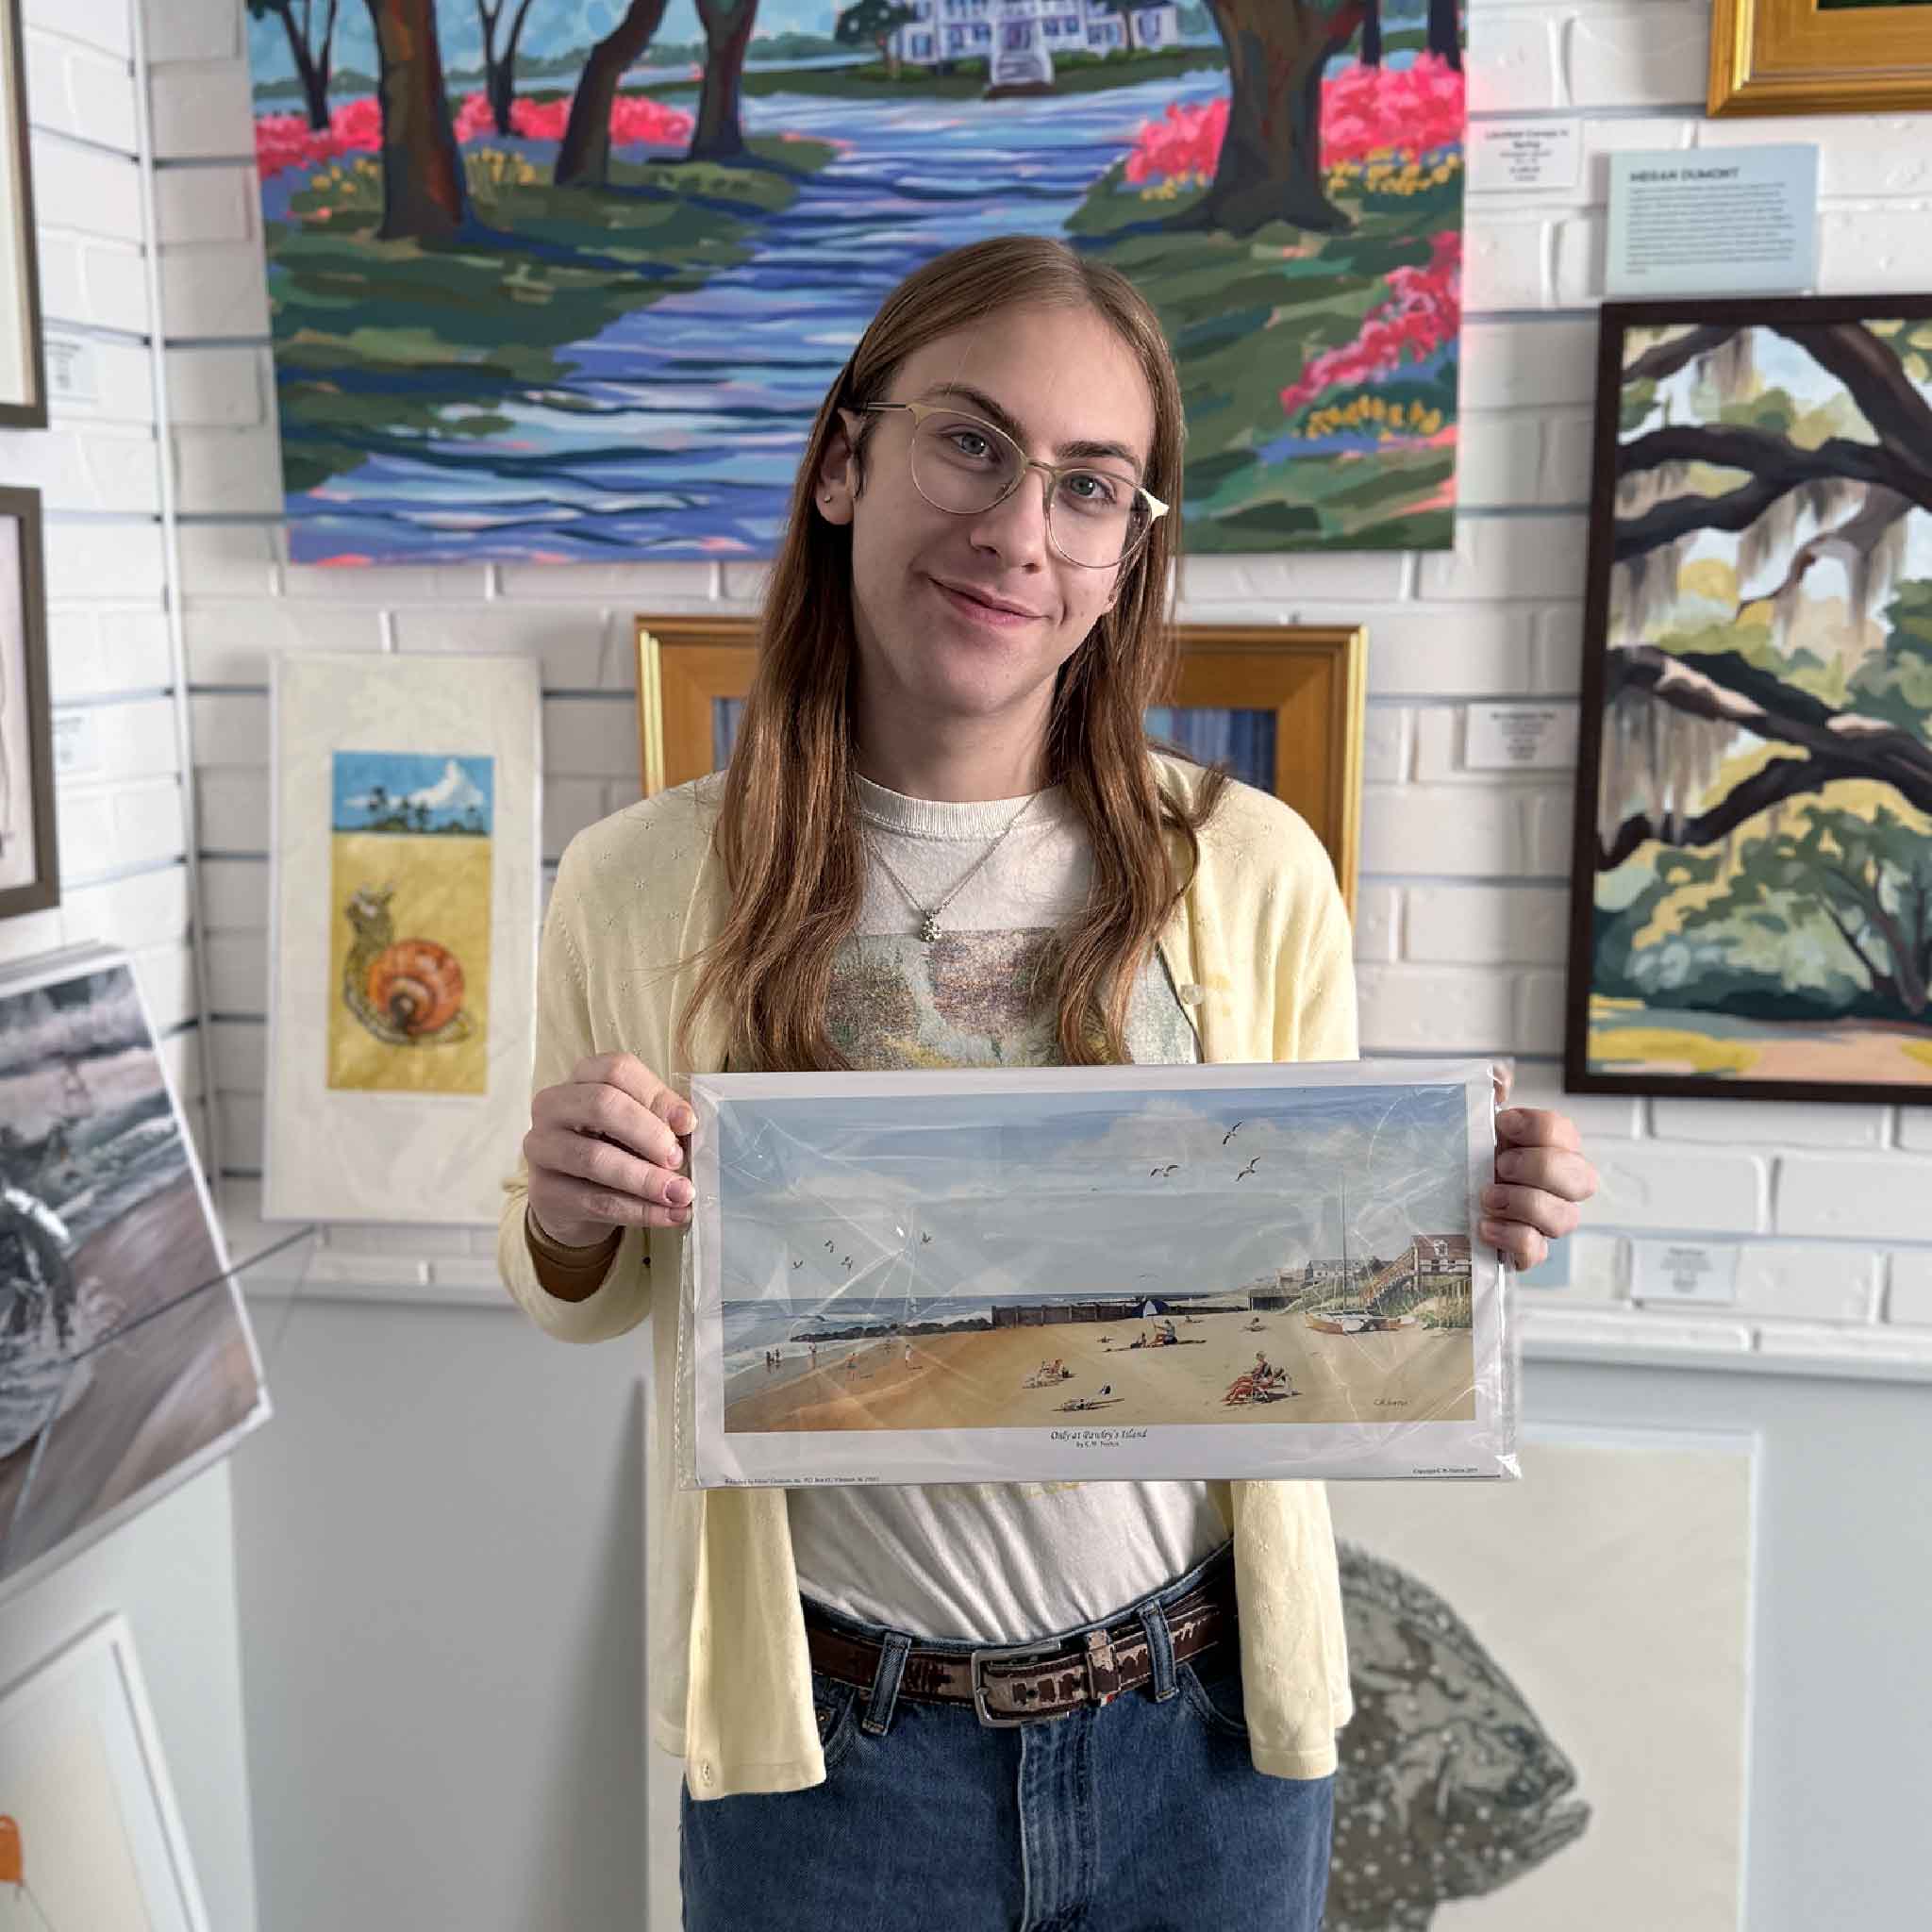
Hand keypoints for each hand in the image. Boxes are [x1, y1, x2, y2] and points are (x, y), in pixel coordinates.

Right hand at [523, 1052, 694, 1245]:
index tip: (688, 1124)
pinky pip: (596, 1201)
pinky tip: (669, 1215)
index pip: (617, 1070)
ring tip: (680, 1193)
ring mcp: (541, 1147)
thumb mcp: (636, 1127)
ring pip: (595, 1159)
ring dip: (646, 1179)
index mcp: (581, 1078)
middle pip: (602, 1105)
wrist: (573, 1202)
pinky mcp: (544, 1191)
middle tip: (677, 1159)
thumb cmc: (612, 1149)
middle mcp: (553, 1106)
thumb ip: (660, 1119)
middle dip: (649, 1134)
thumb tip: (686, 1123)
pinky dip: (639, 1210)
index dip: (656, 1095)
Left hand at [1481, 1064, 1597, 1270]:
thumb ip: (1491, 1095)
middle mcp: (1560, 1188)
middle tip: (1501, 1164)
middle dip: (1541, 1168)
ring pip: (1565, 1218)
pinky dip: (1512, 1238)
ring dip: (1525, 1204)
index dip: (1538, 1127)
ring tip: (1487, 1197)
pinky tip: (1485, 1225)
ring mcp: (1548, 1222)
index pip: (1566, 1134)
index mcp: (1552, 1150)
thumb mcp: (1480, 1125)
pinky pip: (1537, 1252)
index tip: (1502, 1123)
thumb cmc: (1476, 1160)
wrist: (1452, 1200)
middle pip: (1583, 1179)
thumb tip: (1499, 1076)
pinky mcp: (1527, 1251)